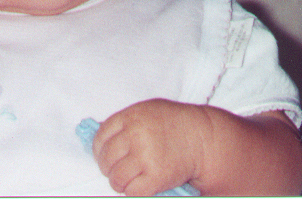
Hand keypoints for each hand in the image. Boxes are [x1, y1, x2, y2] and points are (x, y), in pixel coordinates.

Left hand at [92, 99, 206, 195]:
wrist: (202, 138)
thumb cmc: (173, 123)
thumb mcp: (147, 112)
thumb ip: (125, 123)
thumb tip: (102, 141)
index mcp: (131, 117)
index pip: (101, 137)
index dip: (99, 150)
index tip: (105, 157)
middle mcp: (136, 135)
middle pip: (106, 159)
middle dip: (109, 168)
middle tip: (117, 171)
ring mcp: (146, 156)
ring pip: (116, 178)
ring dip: (119, 183)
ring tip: (128, 180)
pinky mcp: (156, 177)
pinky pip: (132, 191)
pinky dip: (133, 192)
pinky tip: (140, 186)